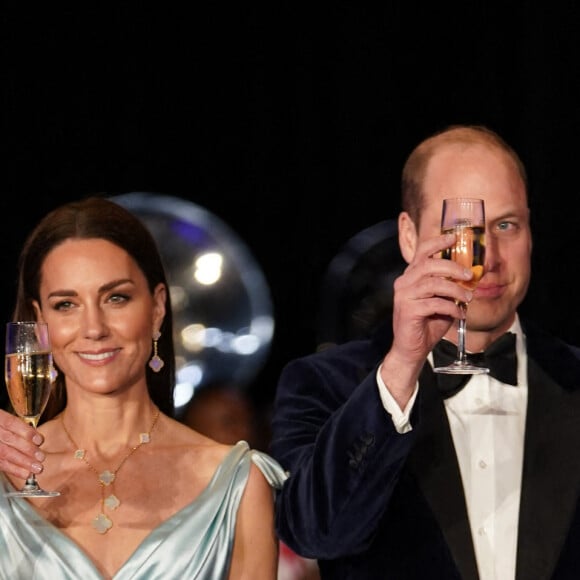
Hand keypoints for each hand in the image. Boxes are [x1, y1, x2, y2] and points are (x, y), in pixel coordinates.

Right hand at [0, 408, 44, 479]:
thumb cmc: (2, 424)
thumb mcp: (5, 418)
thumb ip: (19, 425)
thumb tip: (38, 439)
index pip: (11, 423)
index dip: (26, 431)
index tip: (39, 440)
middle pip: (9, 440)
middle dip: (27, 449)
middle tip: (41, 457)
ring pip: (3, 453)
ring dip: (22, 462)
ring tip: (36, 468)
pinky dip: (13, 469)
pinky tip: (24, 473)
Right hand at [380, 233, 473, 399]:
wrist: (411, 350)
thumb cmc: (427, 323)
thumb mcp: (441, 300)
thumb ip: (450, 286)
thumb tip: (471, 275)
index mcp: (411, 277)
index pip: (421, 253)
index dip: (437, 243)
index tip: (454, 239)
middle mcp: (404, 282)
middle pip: (429, 264)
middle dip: (453, 267)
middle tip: (469, 276)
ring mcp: (404, 296)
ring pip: (432, 283)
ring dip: (455, 289)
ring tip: (468, 298)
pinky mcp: (408, 310)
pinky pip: (434, 303)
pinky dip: (451, 307)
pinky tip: (459, 313)